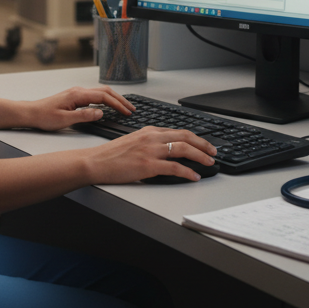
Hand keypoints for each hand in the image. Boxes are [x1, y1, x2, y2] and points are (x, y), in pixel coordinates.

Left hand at [21, 85, 135, 130]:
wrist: (31, 113)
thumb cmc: (44, 116)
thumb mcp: (64, 120)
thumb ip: (84, 116)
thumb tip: (100, 112)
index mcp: (77, 95)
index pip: (104, 97)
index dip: (117, 104)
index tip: (127, 112)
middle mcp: (78, 91)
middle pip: (105, 91)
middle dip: (120, 99)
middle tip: (131, 109)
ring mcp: (77, 93)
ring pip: (101, 92)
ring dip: (114, 98)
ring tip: (124, 107)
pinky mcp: (75, 97)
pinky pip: (95, 95)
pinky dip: (106, 99)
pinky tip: (109, 105)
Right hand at [84, 126, 217, 183]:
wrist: (95, 162)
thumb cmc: (110, 155)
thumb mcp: (132, 141)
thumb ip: (149, 142)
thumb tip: (165, 150)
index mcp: (148, 131)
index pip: (178, 131)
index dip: (194, 138)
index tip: (203, 144)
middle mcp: (151, 137)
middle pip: (185, 137)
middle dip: (203, 144)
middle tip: (213, 151)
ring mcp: (150, 151)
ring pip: (183, 149)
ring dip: (200, 156)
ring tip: (209, 162)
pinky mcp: (148, 165)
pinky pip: (174, 168)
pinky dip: (188, 172)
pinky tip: (194, 176)